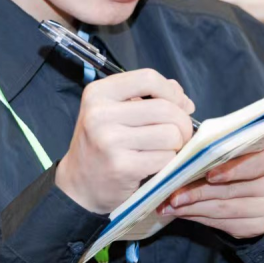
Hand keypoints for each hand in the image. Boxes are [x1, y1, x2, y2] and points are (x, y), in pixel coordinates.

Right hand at [55, 69, 195, 214]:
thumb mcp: (115, 111)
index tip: (178, 105)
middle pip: (165, 108)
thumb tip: (184, 100)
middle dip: (182, 123)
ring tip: (164, 149)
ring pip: (170, 134)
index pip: (148, 78)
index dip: (171, 92)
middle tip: (180, 134)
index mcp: (99, 93)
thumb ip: (148, 97)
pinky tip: (155, 164)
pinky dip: (168, 162)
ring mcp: (109, 140)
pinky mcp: (121, 166)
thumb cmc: (102, 144)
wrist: (79, 183)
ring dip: (176, 145)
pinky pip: (165, 158)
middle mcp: (100, 113)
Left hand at [159, 145, 263, 239]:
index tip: (208, 175)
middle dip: (198, 192)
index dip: (230, 169)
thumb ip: (219, 150)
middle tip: (172, 194)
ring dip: (192, 208)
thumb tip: (183, 156)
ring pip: (224, 209)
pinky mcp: (257, 227)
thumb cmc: (241, 163)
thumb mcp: (237, 151)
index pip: (255, 163)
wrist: (260, 192)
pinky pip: (223, 224)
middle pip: (232, 190)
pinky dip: (199, 218)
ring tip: (170, 205)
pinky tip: (182, 213)